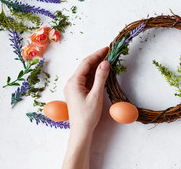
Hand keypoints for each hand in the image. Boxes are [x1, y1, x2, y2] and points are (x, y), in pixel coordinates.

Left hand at [62, 47, 109, 168]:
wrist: (81, 131)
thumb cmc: (88, 115)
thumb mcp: (96, 95)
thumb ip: (100, 78)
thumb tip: (105, 63)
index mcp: (73, 82)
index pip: (86, 63)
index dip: (97, 54)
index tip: (107, 48)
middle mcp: (71, 83)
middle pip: (85, 66)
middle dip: (97, 58)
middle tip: (109, 52)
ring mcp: (74, 88)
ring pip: (86, 72)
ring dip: (96, 66)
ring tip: (108, 59)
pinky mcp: (77, 92)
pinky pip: (86, 79)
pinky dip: (95, 74)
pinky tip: (102, 71)